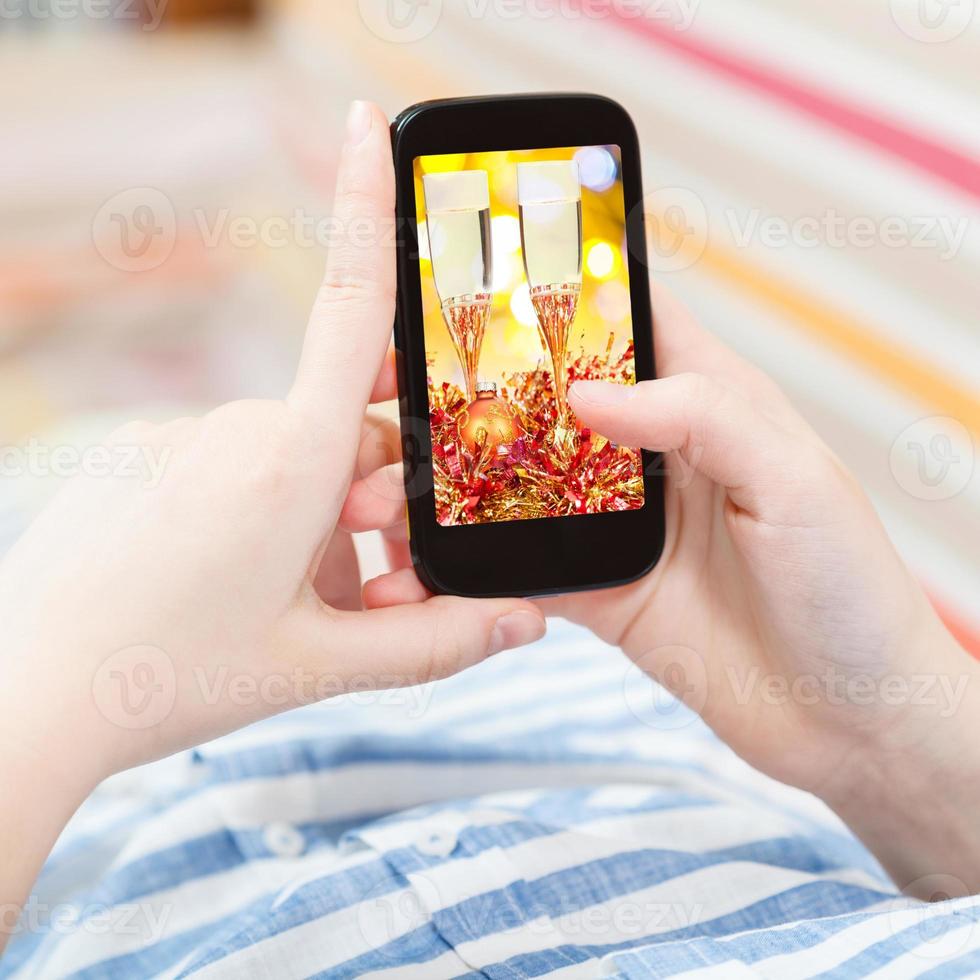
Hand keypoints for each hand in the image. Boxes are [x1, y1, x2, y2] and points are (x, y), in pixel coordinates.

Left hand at [0, 100, 544, 804]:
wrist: (26, 698)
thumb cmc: (174, 675)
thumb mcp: (322, 664)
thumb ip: (437, 640)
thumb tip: (529, 618)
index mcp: (290, 459)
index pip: (350, 307)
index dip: (368, 209)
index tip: (372, 124)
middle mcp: (236, 427)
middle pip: (347, 423)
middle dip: (377, 489)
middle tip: (363, 586)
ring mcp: (181, 437)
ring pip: (290, 453)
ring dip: (316, 513)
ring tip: (290, 604)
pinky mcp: (142, 455)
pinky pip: (230, 464)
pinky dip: (257, 509)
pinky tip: (230, 581)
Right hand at [350, 283, 979, 893]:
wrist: (849, 721)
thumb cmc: (850, 590)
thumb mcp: (796, 482)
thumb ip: (703, 418)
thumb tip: (588, 391)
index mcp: (710, 404)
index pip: (629, 322)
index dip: (565, 294)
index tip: (484, 279)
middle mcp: (655, 456)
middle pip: (553, 402)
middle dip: (479, 392)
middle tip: (399, 390)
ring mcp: (620, 525)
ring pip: (522, 484)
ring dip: (459, 483)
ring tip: (388, 485)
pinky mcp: (601, 591)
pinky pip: (522, 569)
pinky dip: (472, 570)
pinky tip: (424, 567)